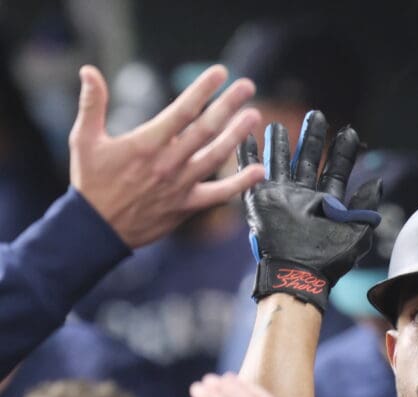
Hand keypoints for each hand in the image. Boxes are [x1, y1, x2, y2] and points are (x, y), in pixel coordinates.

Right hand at [69, 64, 263, 247]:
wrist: (96, 229)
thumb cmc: (90, 182)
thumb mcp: (83, 139)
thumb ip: (91, 104)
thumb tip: (89, 71)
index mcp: (145, 143)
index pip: (181, 110)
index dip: (202, 90)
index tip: (220, 72)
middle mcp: (167, 162)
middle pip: (205, 129)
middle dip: (228, 105)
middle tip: (248, 86)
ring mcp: (180, 185)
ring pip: (215, 157)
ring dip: (237, 136)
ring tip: (254, 117)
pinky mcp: (187, 205)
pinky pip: (219, 194)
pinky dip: (240, 184)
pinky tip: (259, 171)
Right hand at [240, 110, 382, 311]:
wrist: (298, 275)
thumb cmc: (329, 260)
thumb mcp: (358, 232)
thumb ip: (367, 206)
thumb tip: (378, 180)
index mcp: (327, 202)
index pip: (336, 169)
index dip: (343, 151)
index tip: (348, 130)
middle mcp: (304, 196)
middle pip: (308, 159)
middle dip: (313, 137)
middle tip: (316, 115)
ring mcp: (281, 197)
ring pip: (280, 162)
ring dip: (280, 142)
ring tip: (277, 123)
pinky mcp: (260, 201)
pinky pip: (251, 173)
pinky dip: (247, 154)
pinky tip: (246, 135)